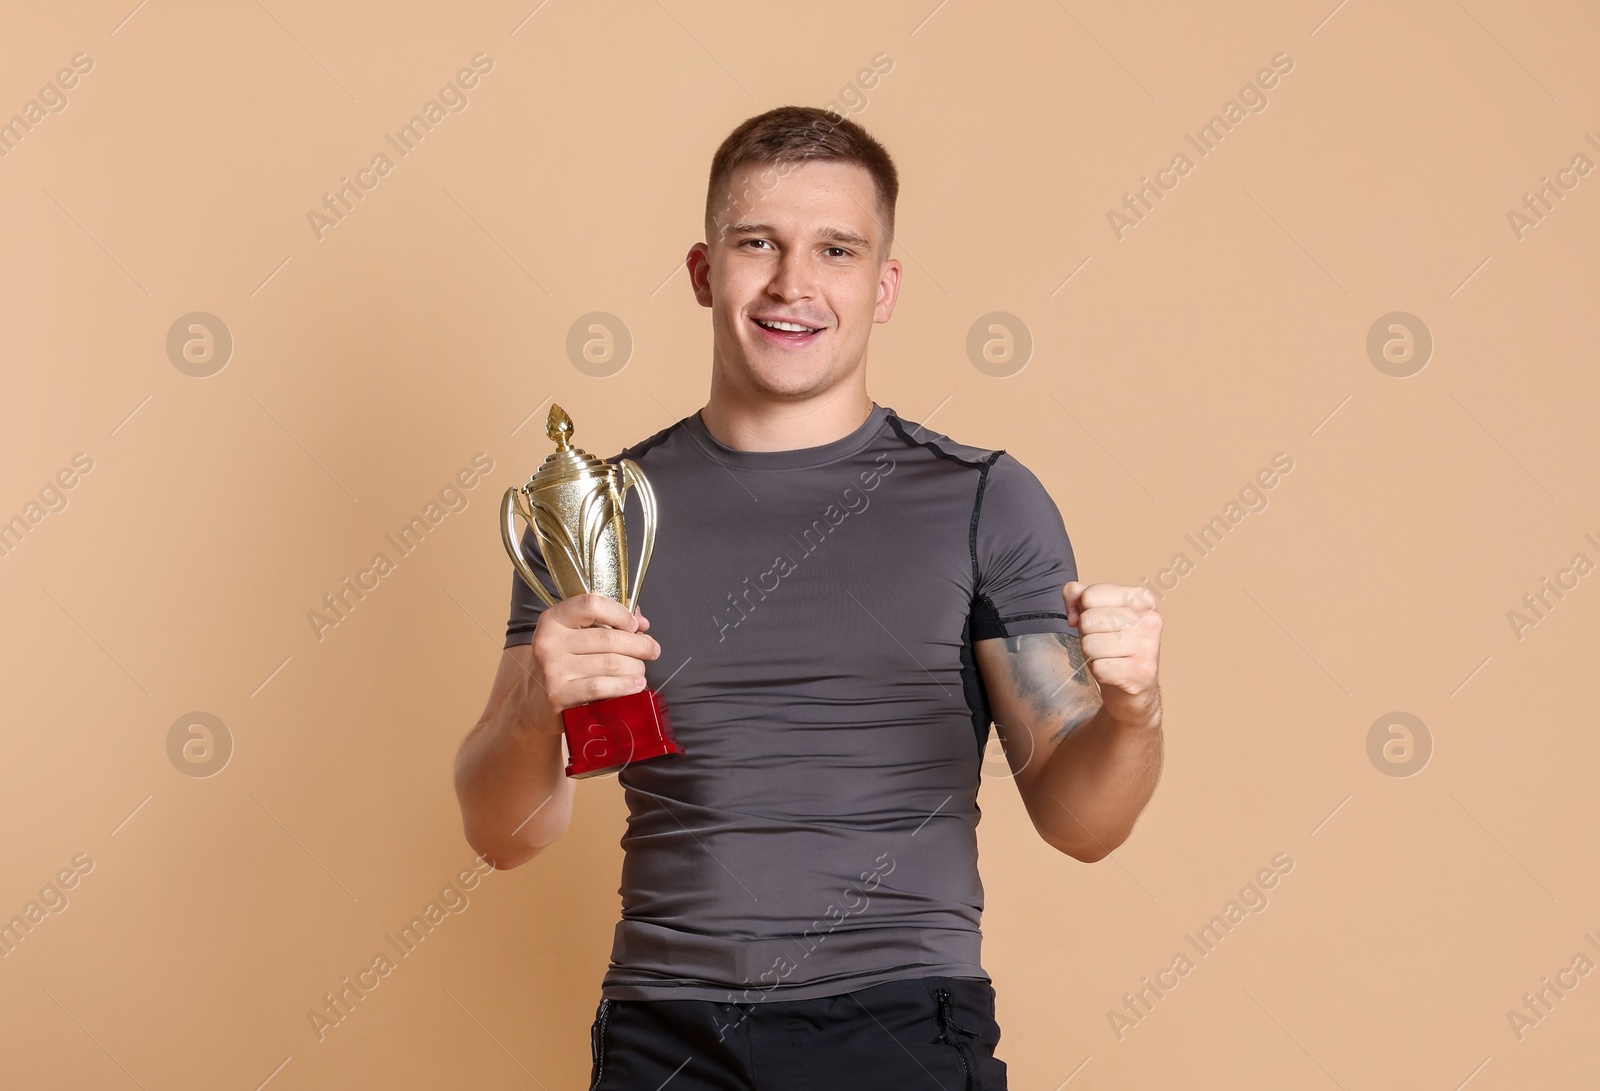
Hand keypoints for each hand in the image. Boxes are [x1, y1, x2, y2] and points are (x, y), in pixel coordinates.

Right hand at [524, 593, 660, 733]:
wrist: (534, 703)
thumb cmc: (562, 665)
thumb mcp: (574, 636)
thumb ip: (607, 621)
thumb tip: (641, 620)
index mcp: (553, 620)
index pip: (591, 604)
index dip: (620, 613)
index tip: (635, 625)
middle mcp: (549, 643)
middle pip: (608, 638)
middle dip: (639, 645)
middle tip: (652, 650)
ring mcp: (553, 670)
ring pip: (610, 663)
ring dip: (635, 667)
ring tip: (641, 670)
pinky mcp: (559, 696)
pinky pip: (601, 687)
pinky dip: (624, 686)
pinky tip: (636, 685)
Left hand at [1063, 581, 1161, 727]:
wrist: (1132, 686)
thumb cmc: (1112, 644)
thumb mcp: (1095, 613)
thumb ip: (1077, 595)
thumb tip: (1072, 600)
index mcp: (1141, 598)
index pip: (1091, 595)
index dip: (1083, 611)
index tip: (1097, 622)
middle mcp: (1150, 619)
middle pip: (1088, 620)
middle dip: (1087, 634)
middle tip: (1104, 643)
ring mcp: (1148, 646)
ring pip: (1090, 644)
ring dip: (1092, 654)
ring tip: (1109, 656)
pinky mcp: (1141, 672)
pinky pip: (1098, 667)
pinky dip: (1099, 671)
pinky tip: (1114, 671)